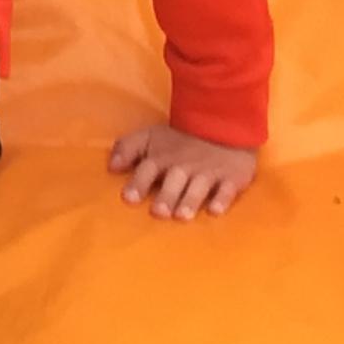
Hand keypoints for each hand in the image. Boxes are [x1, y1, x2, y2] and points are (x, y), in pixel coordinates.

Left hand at [109, 124, 256, 221]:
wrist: (222, 128)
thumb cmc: (179, 140)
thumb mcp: (150, 136)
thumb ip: (128, 148)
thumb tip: (111, 166)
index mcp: (163, 157)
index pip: (148, 168)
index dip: (138, 182)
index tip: (129, 198)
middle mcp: (184, 166)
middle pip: (174, 180)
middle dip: (166, 195)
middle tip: (159, 212)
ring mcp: (208, 172)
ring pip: (199, 186)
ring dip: (190, 200)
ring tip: (182, 216)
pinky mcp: (231, 178)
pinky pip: (227, 189)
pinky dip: (222, 199)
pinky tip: (215, 210)